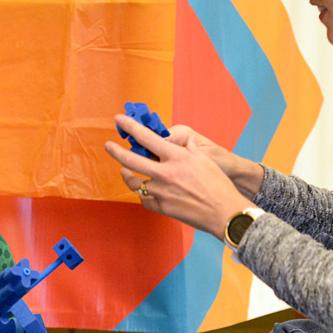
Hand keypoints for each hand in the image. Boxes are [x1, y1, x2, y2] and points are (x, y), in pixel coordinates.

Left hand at [104, 114, 250, 237]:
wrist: (223, 212)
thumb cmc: (218, 185)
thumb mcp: (204, 159)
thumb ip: (188, 148)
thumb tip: (181, 143)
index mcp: (176, 157)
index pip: (147, 137)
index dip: (131, 127)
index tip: (119, 120)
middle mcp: (165, 173)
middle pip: (131, 160)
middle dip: (116, 151)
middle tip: (109, 146)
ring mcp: (161, 192)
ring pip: (133, 182)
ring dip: (127, 175)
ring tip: (125, 171)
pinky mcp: (162, 208)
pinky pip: (144, 199)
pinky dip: (142, 194)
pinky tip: (144, 191)